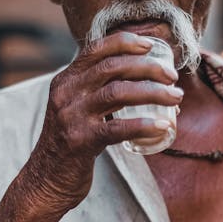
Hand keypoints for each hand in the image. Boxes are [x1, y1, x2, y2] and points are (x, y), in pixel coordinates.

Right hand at [22, 31, 181, 212]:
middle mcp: (66, 94)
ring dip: (153, 93)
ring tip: (176, 98)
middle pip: (112, 68)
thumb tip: (149, 82)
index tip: (150, 45)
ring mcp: (72, 117)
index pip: (95, 50)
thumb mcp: (76, 108)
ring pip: (118, 93)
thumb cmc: (72, 142)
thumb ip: (98, 92)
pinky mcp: (80, 141)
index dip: (124, 43)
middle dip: (147, 68)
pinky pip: (118, 128)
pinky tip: (164, 126)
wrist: (46, 179)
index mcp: (65, 81)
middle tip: (172, 77)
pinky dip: (144, 124)